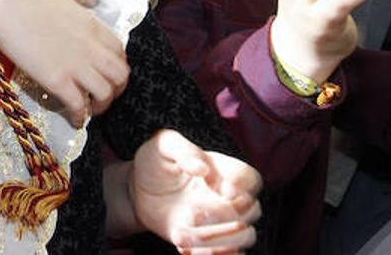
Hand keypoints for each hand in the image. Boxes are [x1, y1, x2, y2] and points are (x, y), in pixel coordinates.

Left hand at [107, 130, 261, 251]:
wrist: (138, 191)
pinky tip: (183, 248)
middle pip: (252, 211)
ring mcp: (221, 222)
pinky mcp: (210, 242)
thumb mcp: (163, 146)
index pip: (250, 178)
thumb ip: (183, 150)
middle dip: (224, 216)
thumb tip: (202, 167)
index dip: (242, 185)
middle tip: (192, 213)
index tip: (222, 190)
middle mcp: (227, 197)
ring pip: (245, 237)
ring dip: (217, 240)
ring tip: (180, 235)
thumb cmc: (155, 163)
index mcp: (222, 170)